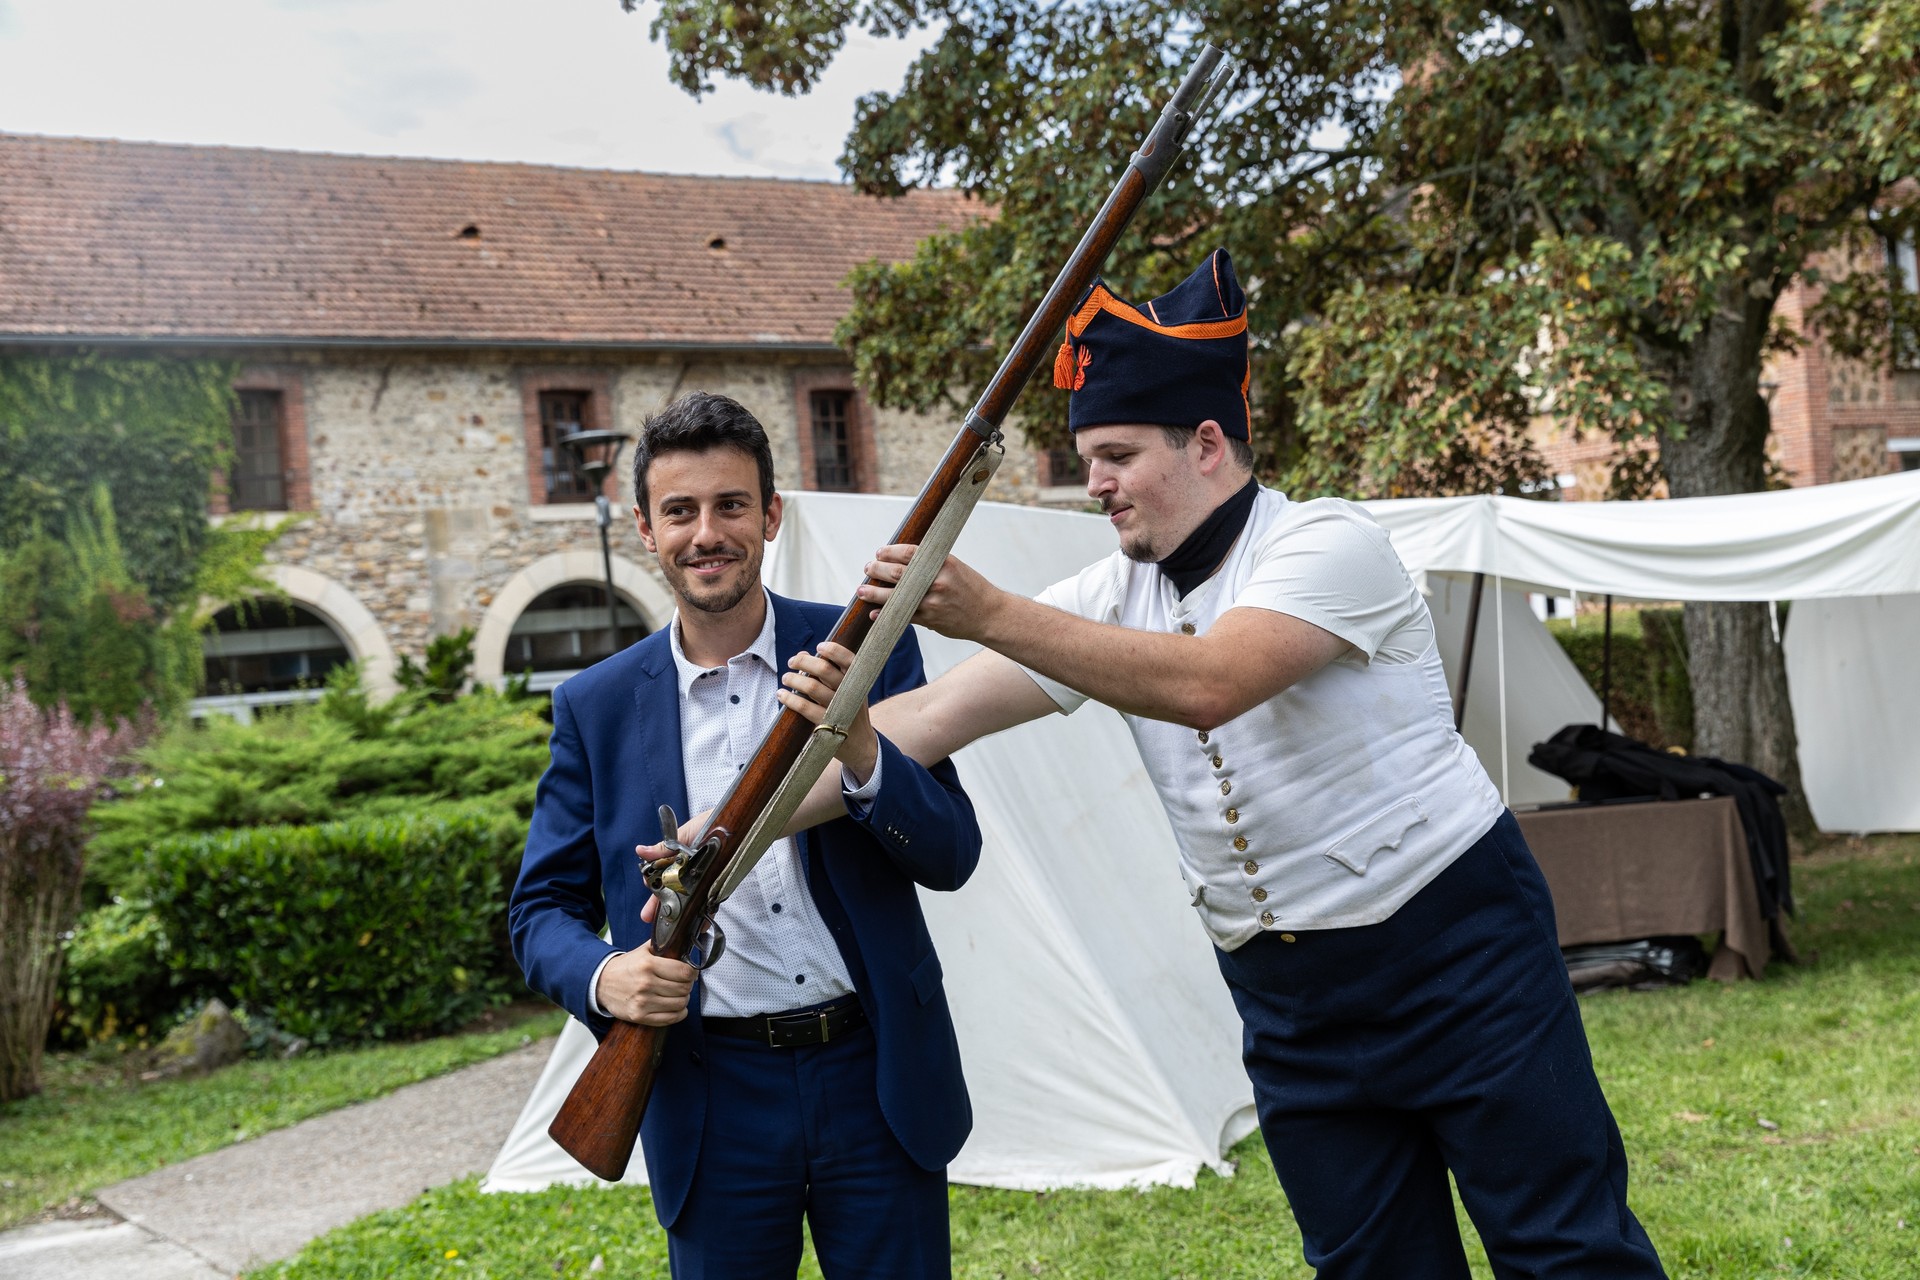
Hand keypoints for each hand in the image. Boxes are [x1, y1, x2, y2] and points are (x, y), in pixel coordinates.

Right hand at [594, 944, 695, 1026]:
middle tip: (683, 983)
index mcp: (648, 964)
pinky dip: (678, 1013)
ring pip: (680, 1004)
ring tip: (678, 994)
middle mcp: (646, 983)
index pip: (684, 972)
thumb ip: (663, 945)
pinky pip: (670, 1018)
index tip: (690, 972)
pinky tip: (676, 1007)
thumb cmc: (625, 967)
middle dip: (687, 985)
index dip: (692, 972)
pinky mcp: (640, 1016)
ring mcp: (642, 1002)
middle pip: (683, 988)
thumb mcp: (643, 951)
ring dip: (683, 999)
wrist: (602, 983)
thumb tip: (683, 942)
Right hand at [636, 810, 709, 923]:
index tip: (647, 901)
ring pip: (690, 898)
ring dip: (683, 913)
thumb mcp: (683, 835)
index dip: (654, 890)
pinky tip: (700, 923)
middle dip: (661, 906)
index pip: (661, 878)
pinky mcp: (717, 881)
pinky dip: (705, 911)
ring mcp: (702, 877)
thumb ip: (663, 848)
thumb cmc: (707, 823)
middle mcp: (688, 870)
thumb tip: (640, 851)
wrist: (732, 822)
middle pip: (672, 891)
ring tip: (677, 928)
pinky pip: (710, 899)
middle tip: (649, 918)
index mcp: (677, 859)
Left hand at [778, 641, 878, 785]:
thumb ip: (829, 671)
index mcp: (858, 681)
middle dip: (803, 662)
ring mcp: (839, 709)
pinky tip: (782, 695)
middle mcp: (850, 693)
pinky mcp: (827, 724)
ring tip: (786, 678)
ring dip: (794, 679)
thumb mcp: (848, 690)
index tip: (819, 647)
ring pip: (812, 687)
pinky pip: (805, 707)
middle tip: (791, 662)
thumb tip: (802, 654)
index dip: (833, 650)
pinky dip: (790, 698)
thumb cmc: (848, 709)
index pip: (849, 659)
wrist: (860, 743)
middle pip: (825, 669)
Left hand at [855, 544, 1000, 641]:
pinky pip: (904, 617)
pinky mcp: (931, 620)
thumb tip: (901, 559)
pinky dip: (886, 615)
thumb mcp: (954, 567)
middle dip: (878, 570)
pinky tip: (874, 614)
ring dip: (875, 593)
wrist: (990, 614)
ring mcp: (934, 602)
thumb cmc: (970, 588)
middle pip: (899, 573)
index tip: (879, 552)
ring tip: (862, 590)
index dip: (890, 552)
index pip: (910, 553)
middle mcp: (937, 581)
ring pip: (897, 597)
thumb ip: (931, 564)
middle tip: (867, 568)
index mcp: (944, 564)